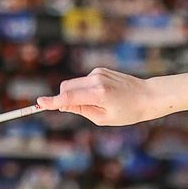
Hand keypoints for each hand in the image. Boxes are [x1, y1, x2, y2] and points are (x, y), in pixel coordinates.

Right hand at [36, 67, 157, 128]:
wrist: (147, 96)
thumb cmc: (128, 112)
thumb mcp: (103, 118)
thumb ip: (81, 110)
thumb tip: (62, 105)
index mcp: (98, 94)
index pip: (68, 97)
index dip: (53, 101)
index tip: (40, 102)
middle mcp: (96, 79)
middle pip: (66, 87)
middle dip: (63, 98)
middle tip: (75, 110)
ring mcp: (98, 72)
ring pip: (74, 83)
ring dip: (76, 94)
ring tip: (97, 104)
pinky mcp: (100, 70)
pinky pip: (83, 81)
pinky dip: (84, 89)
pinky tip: (102, 96)